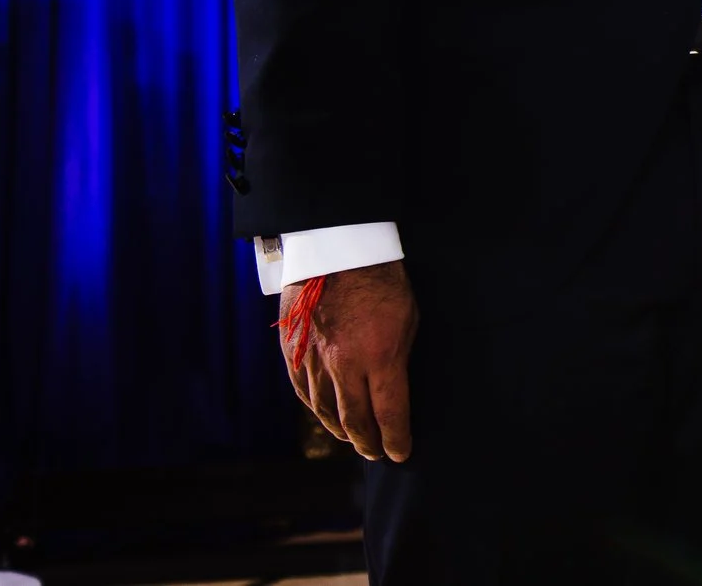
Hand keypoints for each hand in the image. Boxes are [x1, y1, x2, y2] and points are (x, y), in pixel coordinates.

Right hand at [282, 259, 417, 460]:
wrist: (338, 248)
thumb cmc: (384, 280)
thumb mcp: (408, 319)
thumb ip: (398, 359)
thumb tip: (394, 389)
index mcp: (380, 358)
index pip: (389, 413)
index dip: (396, 437)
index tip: (401, 453)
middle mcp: (344, 366)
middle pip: (354, 420)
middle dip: (368, 442)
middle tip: (378, 453)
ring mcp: (315, 360)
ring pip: (325, 411)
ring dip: (341, 431)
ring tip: (354, 440)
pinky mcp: (293, 352)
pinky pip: (303, 392)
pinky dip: (316, 410)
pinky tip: (325, 416)